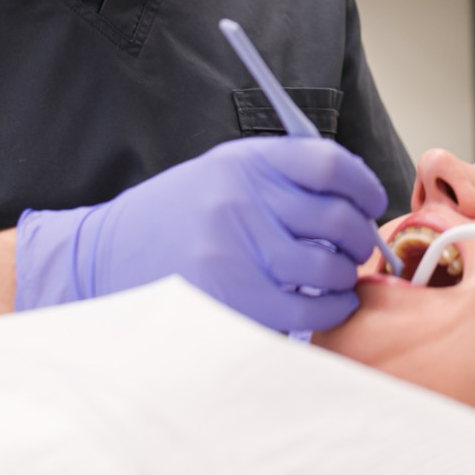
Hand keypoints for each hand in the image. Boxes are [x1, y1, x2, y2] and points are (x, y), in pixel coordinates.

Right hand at [13, 137, 388, 332]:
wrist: (104, 257)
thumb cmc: (176, 215)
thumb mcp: (223, 172)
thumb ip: (282, 176)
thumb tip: (355, 198)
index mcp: (245, 163)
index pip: (329, 164)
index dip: (364, 184)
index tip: (370, 201)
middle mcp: (241, 202)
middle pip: (337, 219)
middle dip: (362, 237)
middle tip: (360, 246)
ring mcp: (234, 254)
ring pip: (327, 269)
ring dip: (346, 277)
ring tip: (340, 278)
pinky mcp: (229, 301)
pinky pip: (304, 311)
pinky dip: (328, 311)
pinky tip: (326, 305)